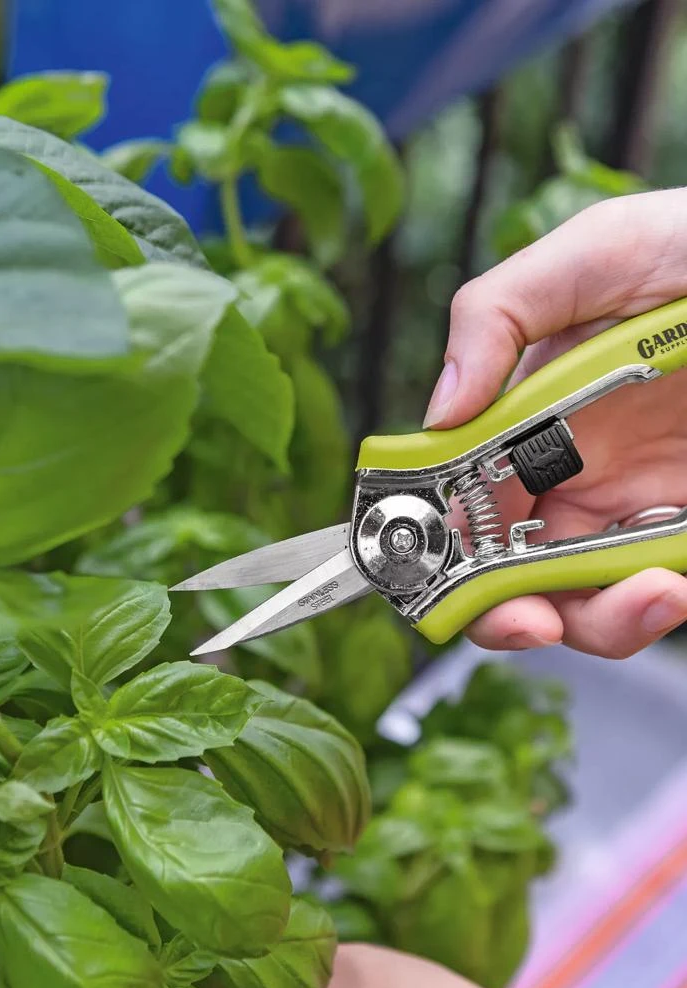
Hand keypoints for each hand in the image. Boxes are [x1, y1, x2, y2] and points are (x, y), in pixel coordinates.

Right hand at [424, 189, 686, 656]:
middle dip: (508, 614)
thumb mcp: (595, 254)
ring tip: (653, 594)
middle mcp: (579, 476)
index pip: (464, 505)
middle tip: (532, 621)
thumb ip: (497, 315)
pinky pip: (665, 588)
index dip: (440, 552)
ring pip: (592, 604)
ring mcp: (642, 508)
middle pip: (515, 575)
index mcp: (534, 423)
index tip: (441, 576)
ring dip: (604, 621)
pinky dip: (658, 607)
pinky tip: (673, 583)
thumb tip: (437, 412)